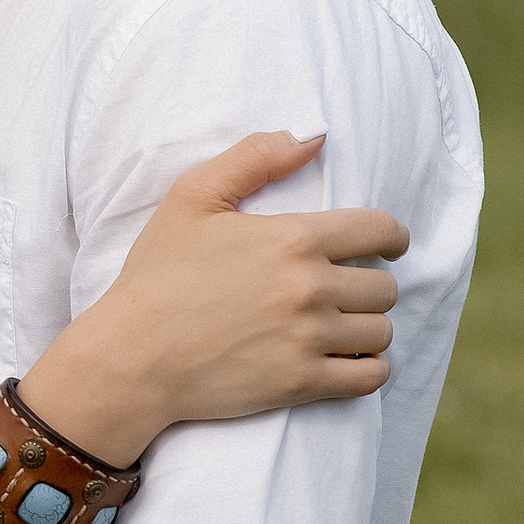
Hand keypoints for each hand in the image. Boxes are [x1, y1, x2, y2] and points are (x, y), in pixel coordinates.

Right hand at [29, 133, 408, 463]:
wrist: (132, 357)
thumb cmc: (158, 275)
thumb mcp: (191, 198)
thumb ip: (253, 158)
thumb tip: (312, 139)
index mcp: (293, 238)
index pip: (382, 231)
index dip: (392, 236)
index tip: (386, 246)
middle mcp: (310, 288)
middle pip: (386, 285)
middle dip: (371, 284)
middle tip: (346, 289)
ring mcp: (309, 339)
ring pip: (381, 330)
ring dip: (368, 327)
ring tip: (343, 325)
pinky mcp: (302, 383)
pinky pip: (371, 376)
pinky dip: (368, 367)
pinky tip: (347, 359)